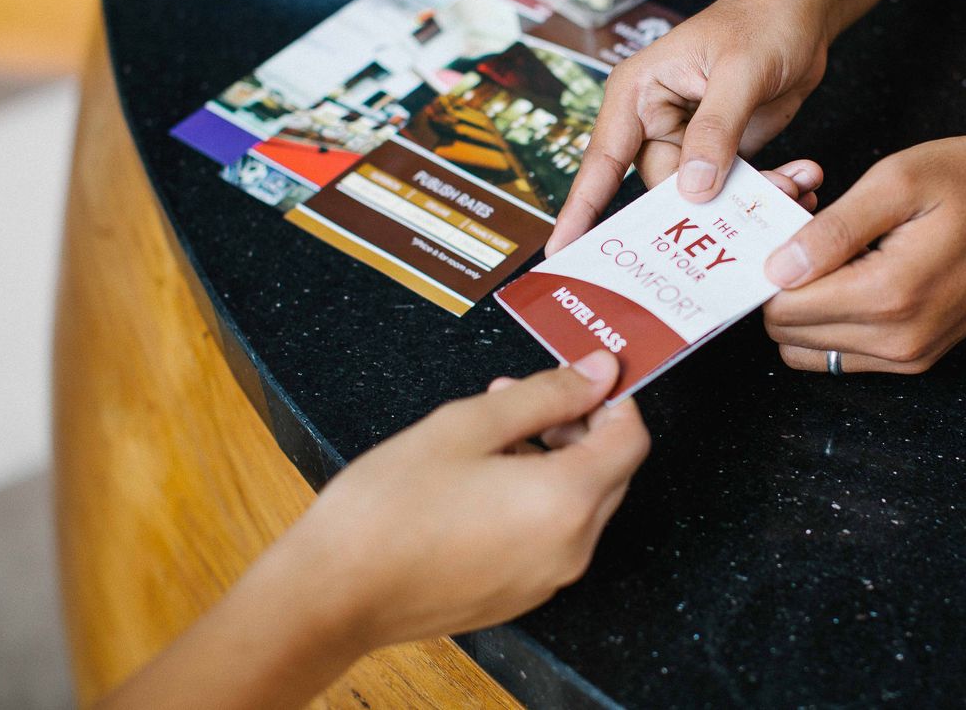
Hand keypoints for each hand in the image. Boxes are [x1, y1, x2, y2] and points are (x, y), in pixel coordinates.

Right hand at [279, 351, 649, 650]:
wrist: (334, 593)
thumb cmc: (390, 508)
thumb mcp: (470, 425)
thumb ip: (546, 394)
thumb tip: (600, 371)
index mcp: (566, 501)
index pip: (631, 439)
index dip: (614, 400)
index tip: (584, 378)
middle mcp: (570, 547)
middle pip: (610, 472)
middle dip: (577, 426)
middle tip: (523, 400)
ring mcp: (547, 579)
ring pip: (580, 504)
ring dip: (553, 461)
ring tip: (490, 437)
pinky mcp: (520, 595)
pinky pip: (552, 536)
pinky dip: (535, 500)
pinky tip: (481, 482)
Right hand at [547, 0, 833, 252]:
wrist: (803, 11)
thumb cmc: (762, 20)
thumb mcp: (740, 72)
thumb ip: (716, 130)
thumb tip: (692, 189)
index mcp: (638, 92)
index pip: (603, 159)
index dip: (581, 209)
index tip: (562, 251)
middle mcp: (656, 119)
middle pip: (666, 189)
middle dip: (713, 205)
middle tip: (764, 205)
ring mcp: (690, 139)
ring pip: (706, 196)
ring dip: (752, 197)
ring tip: (796, 186)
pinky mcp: (723, 152)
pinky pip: (735, 189)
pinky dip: (768, 189)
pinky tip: (800, 179)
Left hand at [761, 136, 965, 372]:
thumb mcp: (900, 181)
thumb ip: (833, 230)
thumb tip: (777, 270)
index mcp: (889, 295)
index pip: (781, 306)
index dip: (768, 262)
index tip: (786, 221)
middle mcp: (898, 341)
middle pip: (788, 333)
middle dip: (782, 284)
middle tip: (804, 229)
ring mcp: (910, 356)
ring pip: (809, 349)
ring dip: (804, 305)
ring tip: (830, 250)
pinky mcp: (918, 357)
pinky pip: (843, 352)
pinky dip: (832, 318)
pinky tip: (853, 270)